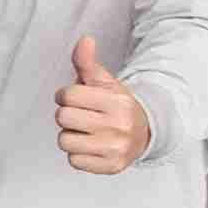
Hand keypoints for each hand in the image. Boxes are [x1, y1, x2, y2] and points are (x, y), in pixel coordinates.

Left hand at [57, 35, 149, 174]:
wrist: (144, 133)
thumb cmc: (116, 105)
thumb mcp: (104, 82)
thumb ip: (87, 62)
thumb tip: (84, 40)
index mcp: (117, 102)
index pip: (67, 96)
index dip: (66, 96)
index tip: (78, 98)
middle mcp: (119, 126)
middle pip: (63, 118)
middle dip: (68, 115)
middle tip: (84, 116)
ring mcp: (115, 148)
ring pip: (64, 141)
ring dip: (71, 135)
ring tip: (88, 131)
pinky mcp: (111, 167)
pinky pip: (73, 160)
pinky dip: (78, 154)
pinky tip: (92, 145)